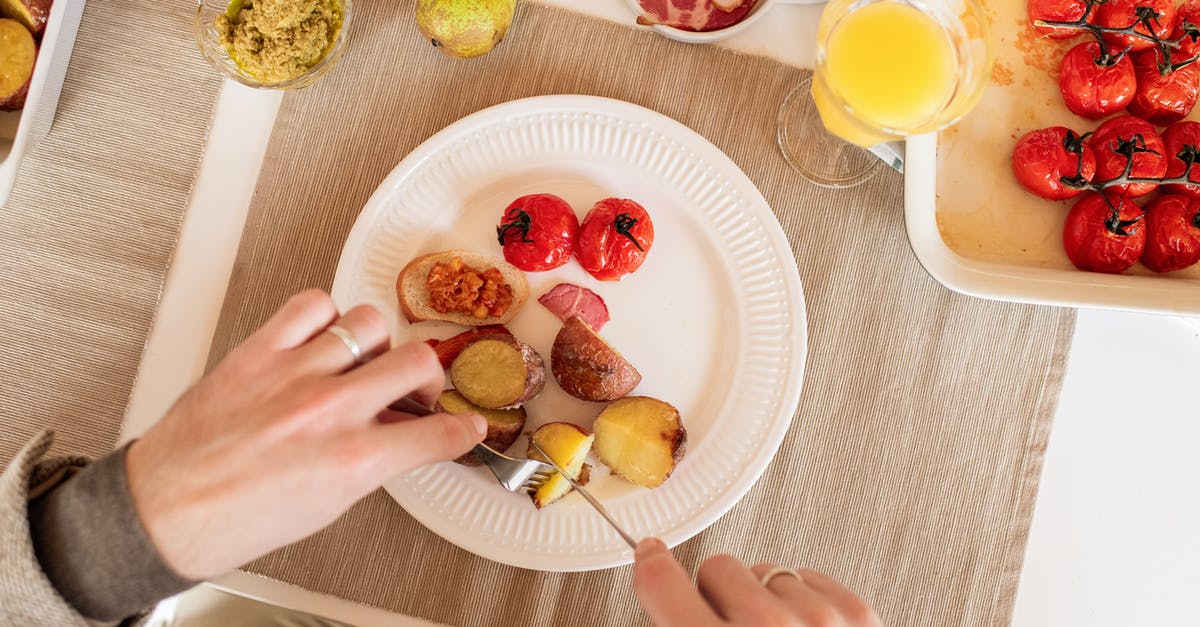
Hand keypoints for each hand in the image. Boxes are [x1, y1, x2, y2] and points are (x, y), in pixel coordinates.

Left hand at [125, 290, 485, 579]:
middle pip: (417, 361)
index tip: (465, 425)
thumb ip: (372, 461)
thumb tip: (402, 436)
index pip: (438, 433)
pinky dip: (325, 316)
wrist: (168, 511)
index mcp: (352, 460)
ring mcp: (293, 375)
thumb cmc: (237, 517)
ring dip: (375, 344)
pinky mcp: (258, 352)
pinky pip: (311, 305)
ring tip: (362, 359)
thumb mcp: (327, 503)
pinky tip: (321, 337)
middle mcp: (328, 411)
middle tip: (415, 385)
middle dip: (427, 376)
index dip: (463, 429)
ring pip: (369, 323)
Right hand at [633, 539, 880, 626]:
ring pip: (766, 571)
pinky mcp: (858, 618)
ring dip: (764, 602)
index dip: (653, 568)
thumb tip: (670, 614)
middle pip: (717, 568)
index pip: (664, 584)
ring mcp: (818, 622)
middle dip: (718, 597)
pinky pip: (808, 578)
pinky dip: (802, 602)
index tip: (652, 557)